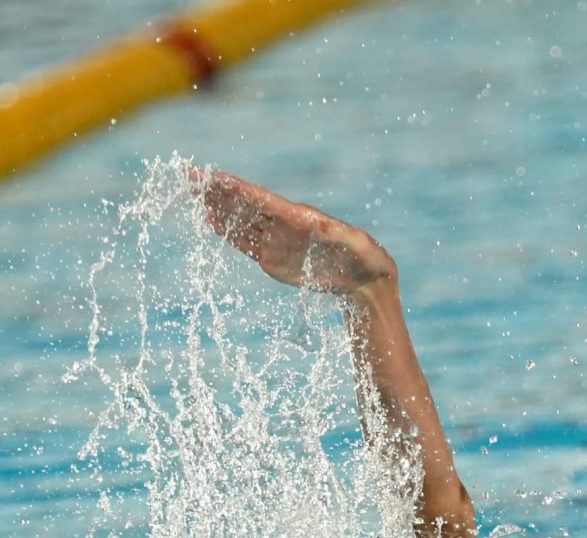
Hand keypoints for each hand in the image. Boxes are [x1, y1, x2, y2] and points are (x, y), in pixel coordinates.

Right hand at [192, 167, 396, 297]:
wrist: (364, 281)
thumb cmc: (365, 258)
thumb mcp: (357, 245)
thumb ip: (340, 236)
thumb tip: (325, 226)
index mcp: (300, 217)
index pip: (262, 200)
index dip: (237, 189)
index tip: (213, 177)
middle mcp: (284, 226)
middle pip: (245, 205)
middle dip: (218, 192)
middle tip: (190, 178)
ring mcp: (277, 242)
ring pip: (242, 222)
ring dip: (218, 209)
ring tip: (194, 195)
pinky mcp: (274, 261)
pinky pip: (245, 244)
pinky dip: (228, 233)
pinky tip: (211, 221)